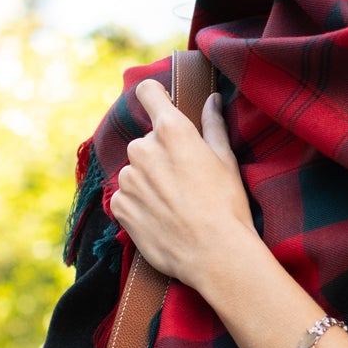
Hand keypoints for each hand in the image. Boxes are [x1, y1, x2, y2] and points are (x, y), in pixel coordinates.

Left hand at [106, 79, 255, 289]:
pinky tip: (161, 218)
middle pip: (146, 141)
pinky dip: (138, 204)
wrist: (214, 254)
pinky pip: (125, 196)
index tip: (160, 102)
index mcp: (172, 131)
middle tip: (184, 180)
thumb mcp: (226, 160)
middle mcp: (143, 149)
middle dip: (160, 154)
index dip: (154, 95)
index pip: (148, 92)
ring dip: (148, 181)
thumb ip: (213, 125)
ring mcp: (128, 178)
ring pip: (135, 170)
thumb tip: (211, 100)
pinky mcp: (120, 206)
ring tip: (174, 204)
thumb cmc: (227, 206)